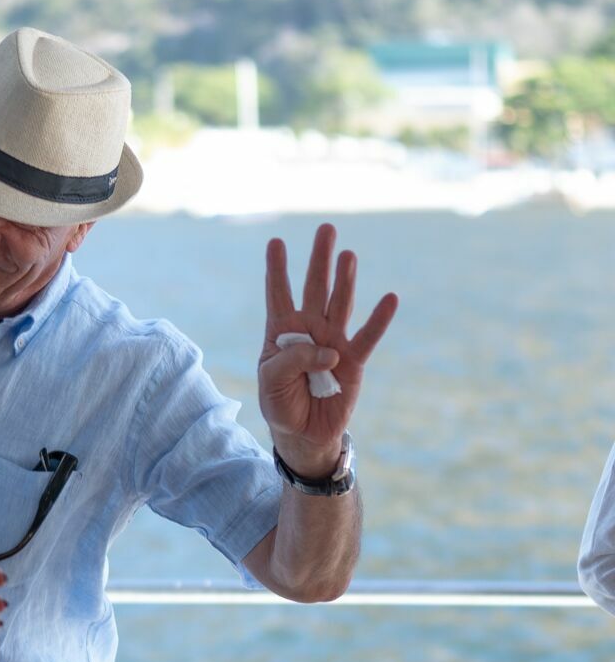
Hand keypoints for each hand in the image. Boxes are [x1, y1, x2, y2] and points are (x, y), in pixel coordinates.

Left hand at [259, 223, 398, 477]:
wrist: (302, 433)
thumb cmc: (281, 403)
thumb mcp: (271, 381)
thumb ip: (291, 360)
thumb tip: (328, 350)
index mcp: (282, 333)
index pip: (278, 295)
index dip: (277, 270)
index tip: (275, 242)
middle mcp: (310, 330)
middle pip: (315, 289)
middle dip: (319, 260)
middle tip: (326, 229)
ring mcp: (334, 342)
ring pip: (341, 304)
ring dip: (345, 280)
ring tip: (347, 255)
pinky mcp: (354, 361)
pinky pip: (368, 337)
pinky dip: (379, 319)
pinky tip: (389, 298)